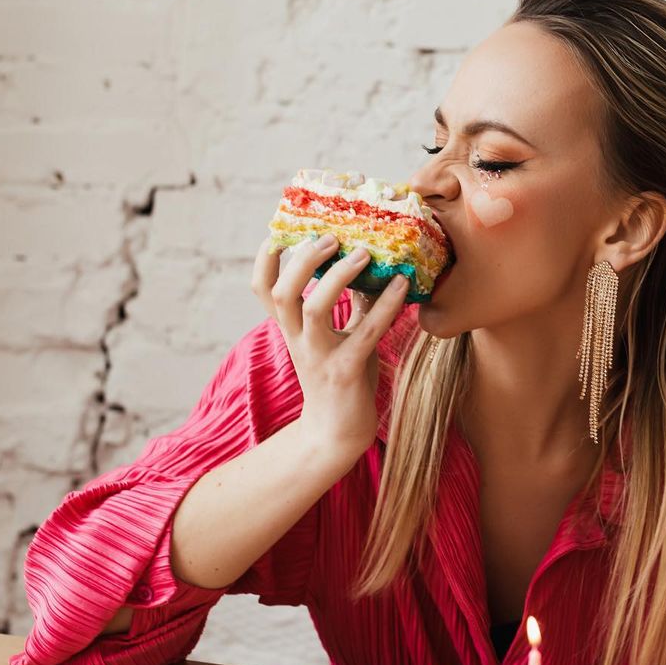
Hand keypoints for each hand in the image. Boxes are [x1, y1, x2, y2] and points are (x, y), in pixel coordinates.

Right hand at [252, 234, 408, 459]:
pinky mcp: (347, 370)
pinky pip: (365, 332)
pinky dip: (385, 305)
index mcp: (290, 328)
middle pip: (282, 293)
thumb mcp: (339, 335)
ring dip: (338, 276)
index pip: (262, 290)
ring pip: (314, 308)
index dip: (265, 259)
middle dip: (302, 261)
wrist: (338, 433)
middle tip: (331, 238)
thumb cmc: (341, 377)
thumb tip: (370, 264)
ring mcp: (320, 355)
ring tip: (362, 253)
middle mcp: (298, 339)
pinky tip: (402, 285)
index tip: (281, 231)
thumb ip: (349, 303)